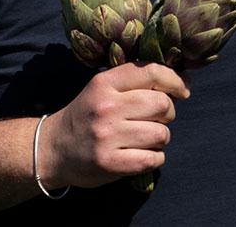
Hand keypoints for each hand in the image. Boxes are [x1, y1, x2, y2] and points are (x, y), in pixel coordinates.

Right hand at [40, 63, 189, 188]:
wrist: (51, 150)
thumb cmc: (85, 116)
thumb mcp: (101, 89)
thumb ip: (133, 82)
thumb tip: (182, 81)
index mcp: (104, 83)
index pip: (152, 72)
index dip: (175, 80)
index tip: (183, 90)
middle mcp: (106, 107)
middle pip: (162, 104)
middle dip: (167, 113)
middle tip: (156, 119)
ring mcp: (107, 136)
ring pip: (161, 134)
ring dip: (160, 138)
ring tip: (145, 138)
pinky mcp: (110, 163)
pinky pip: (153, 158)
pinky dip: (155, 158)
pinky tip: (142, 155)